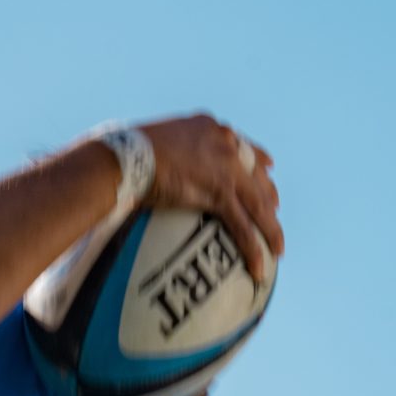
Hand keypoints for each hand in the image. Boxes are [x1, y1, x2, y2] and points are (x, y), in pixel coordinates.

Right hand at [135, 113, 282, 283]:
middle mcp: (223, 142)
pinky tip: (259, 268)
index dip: (257, 159)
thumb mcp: (147, 145)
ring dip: (270, 229)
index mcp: (206, 127)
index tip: (268, 167)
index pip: (240, 145)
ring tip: (277, 250)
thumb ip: (159, 155)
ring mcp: (224, 167)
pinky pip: (242, 225)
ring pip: (258, 203)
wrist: (120, 157)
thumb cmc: (118, 152)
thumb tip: (140, 170)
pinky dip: (252, 248)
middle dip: (268, 196)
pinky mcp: (218, 191)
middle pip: (256, 174)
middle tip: (275, 210)